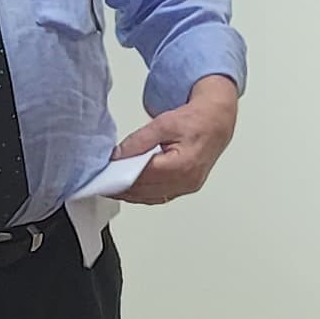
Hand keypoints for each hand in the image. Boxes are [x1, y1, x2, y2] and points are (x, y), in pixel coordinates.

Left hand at [112, 75, 240, 201]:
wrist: (216, 121)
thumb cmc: (196, 120)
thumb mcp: (164, 123)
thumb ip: (139, 141)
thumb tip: (118, 155)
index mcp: (183, 164)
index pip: (145, 176)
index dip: (122, 177)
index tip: (106, 175)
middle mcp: (187, 180)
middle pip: (146, 190)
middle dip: (122, 188)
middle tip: (103, 183)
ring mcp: (187, 187)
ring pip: (151, 197)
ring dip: (130, 194)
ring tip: (112, 187)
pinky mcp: (185, 188)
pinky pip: (159, 197)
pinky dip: (143, 194)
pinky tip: (130, 190)